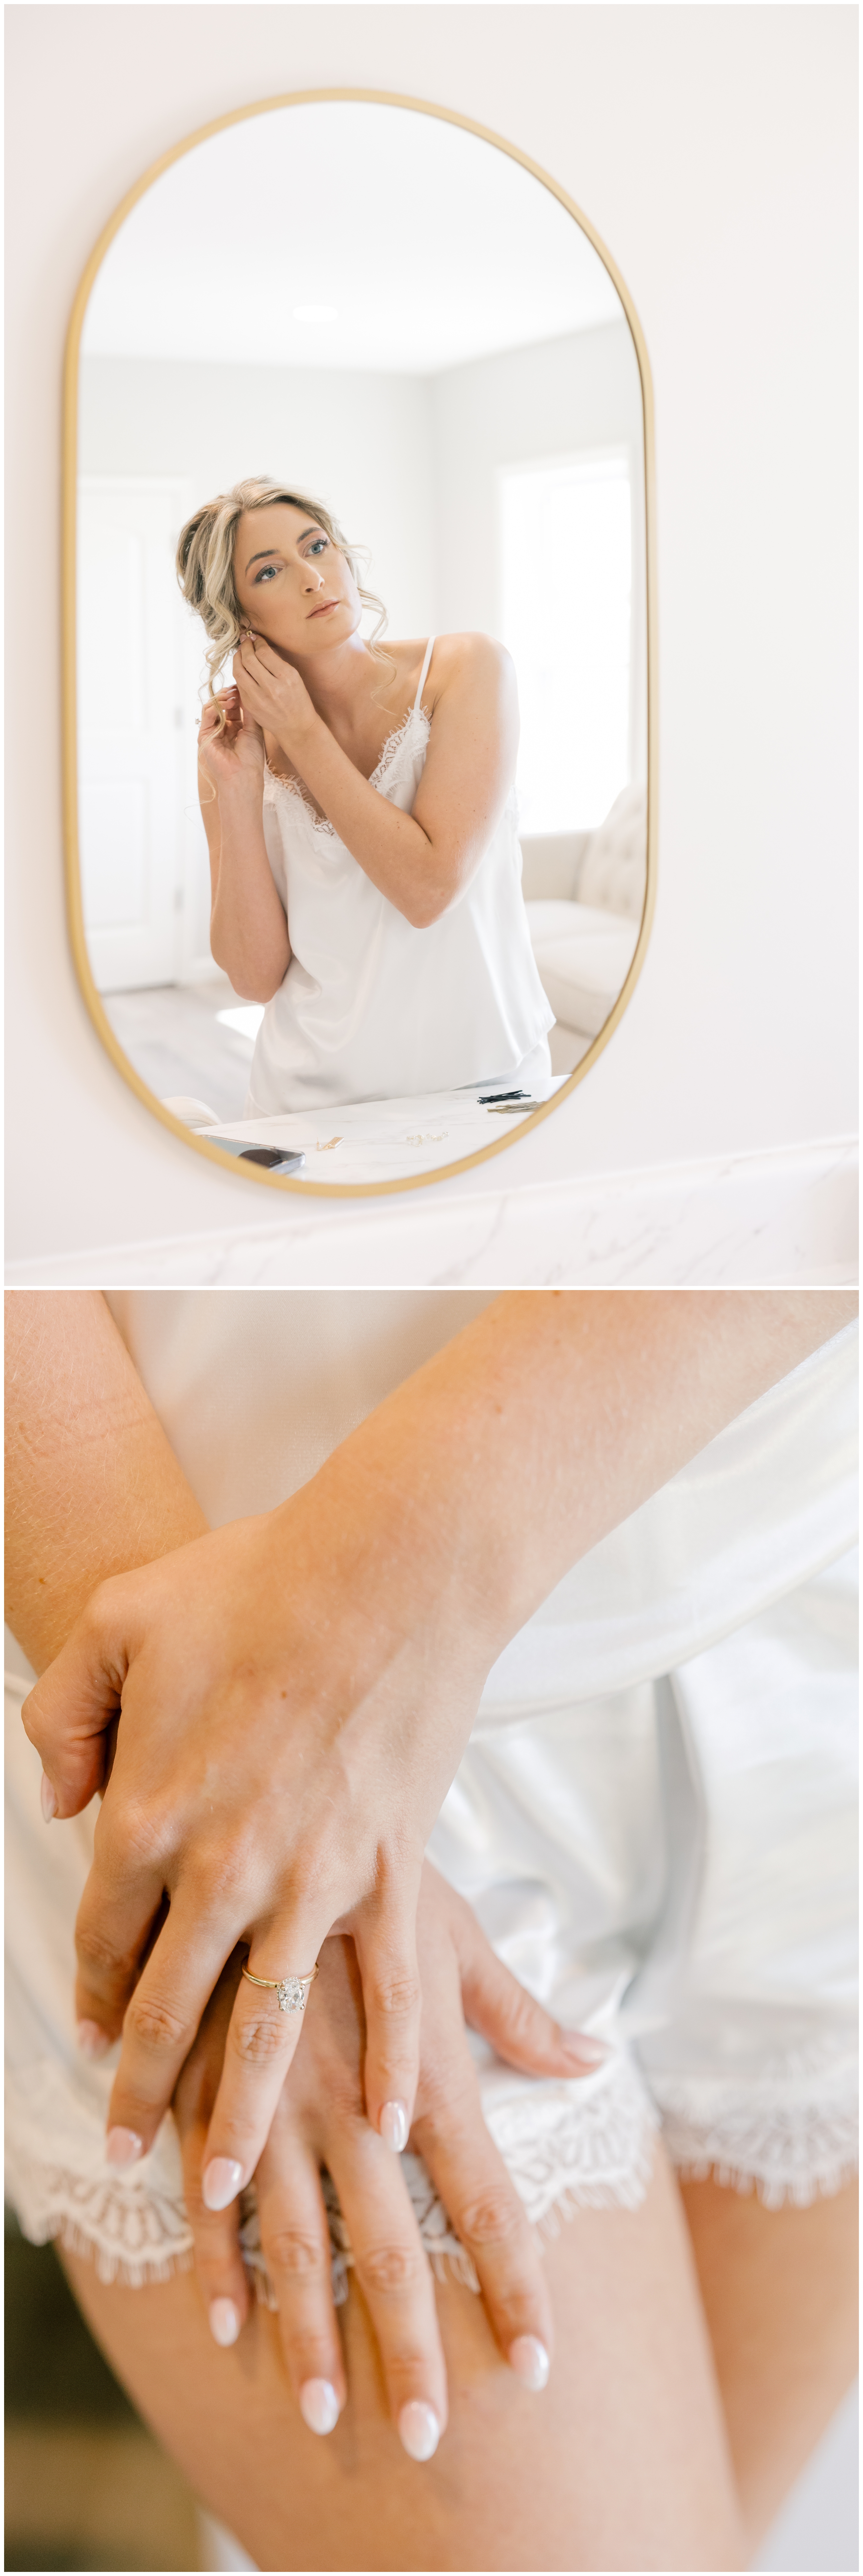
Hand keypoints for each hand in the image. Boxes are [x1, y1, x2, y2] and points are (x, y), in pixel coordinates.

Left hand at [23, 1463, 500, 2212]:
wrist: (383, 1572)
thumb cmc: (249, 1584)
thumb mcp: (114, 1622)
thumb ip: (64, 1715)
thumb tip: (61, 1799)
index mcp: (150, 1812)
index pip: (103, 1933)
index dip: (89, 1992)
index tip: (85, 2042)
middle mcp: (224, 1866)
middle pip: (169, 2006)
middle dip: (144, 2092)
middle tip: (132, 2156)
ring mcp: (313, 1876)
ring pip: (266, 2026)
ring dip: (241, 2112)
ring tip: (226, 2184)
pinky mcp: (389, 1868)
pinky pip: (391, 1989)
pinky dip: (388, 2061)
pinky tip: (380, 2118)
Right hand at [173, 1863, 605, 2454]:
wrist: (261, 1830)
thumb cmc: (368, 1879)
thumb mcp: (453, 1938)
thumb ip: (517, 2014)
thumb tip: (595, 2054)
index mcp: (422, 2077)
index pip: (486, 2202)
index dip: (515, 2285)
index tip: (539, 2361)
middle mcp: (354, 2110)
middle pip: (390, 2251)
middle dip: (409, 2348)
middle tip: (429, 2435)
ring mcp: (276, 2110)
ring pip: (296, 2246)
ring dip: (307, 2333)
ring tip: (322, 2410)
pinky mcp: (209, 2097)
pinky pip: (212, 2200)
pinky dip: (219, 2265)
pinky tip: (228, 2327)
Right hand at [197, 686, 263, 794]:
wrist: (244, 775)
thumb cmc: (252, 757)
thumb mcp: (254, 729)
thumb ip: (249, 711)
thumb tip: (246, 691)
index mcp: (235, 728)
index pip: (232, 706)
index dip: (237, 695)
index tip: (244, 687)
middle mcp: (222, 729)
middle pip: (221, 704)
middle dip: (229, 694)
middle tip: (237, 689)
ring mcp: (212, 732)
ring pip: (212, 706)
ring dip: (222, 698)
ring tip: (233, 697)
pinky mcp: (204, 736)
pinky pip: (206, 715)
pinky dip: (216, 706)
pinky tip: (228, 704)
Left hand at [233, 634, 318, 760]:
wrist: (296, 727)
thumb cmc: (298, 700)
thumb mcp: (295, 678)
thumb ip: (277, 661)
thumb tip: (259, 644)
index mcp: (286, 677)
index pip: (264, 652)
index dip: (257, 641)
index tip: (255, 637)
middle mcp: (271, 687)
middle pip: (249, 659)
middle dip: (245, 646)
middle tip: (245, 640)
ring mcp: (258, 698)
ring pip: (239, 670)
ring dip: (237, 658)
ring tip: (240, 651)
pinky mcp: (250, 705)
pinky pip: (239, 683)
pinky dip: (239, 672)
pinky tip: (242, 667)